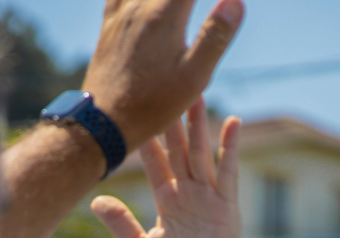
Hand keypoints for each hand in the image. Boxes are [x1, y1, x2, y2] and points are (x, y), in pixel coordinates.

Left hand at [82, 0, 243, 150]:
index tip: (226, 1)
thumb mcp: (193, 78)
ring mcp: (121, 13)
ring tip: (177, 6)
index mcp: (165, 14)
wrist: (103, 123)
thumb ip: (215, 37)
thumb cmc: (152, 105)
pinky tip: (143, 4)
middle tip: (190, 8)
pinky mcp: (109, 25)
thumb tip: (236, 0)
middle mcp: (140, 5)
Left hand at [91, 98, 242, 237]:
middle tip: (166, 88)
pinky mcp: (227, 206)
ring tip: (197, 94)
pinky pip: (228, 173)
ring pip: (201, 154)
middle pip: (178, 150)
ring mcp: (209, 197)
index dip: (148, 138)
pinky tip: (233, 123)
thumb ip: (121, 225)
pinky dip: (231, 148)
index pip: (155, 163)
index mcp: (167, 201)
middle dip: (173, 122)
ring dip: (199, 125)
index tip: (137, 111)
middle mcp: (188, 194)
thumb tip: (95, 201)